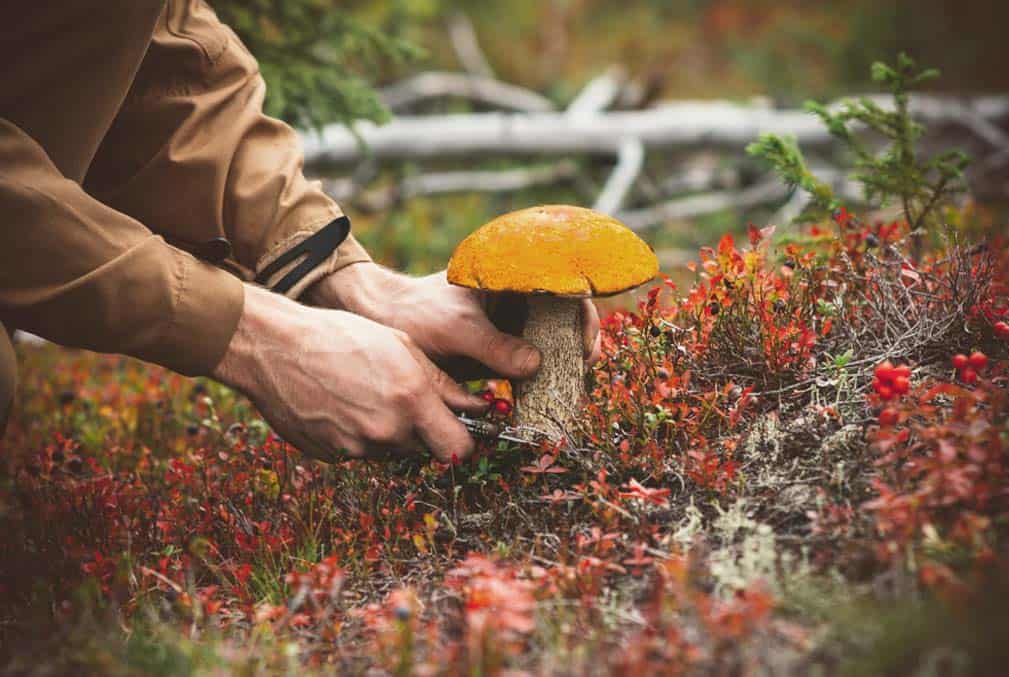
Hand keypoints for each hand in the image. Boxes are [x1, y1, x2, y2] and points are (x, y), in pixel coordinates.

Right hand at [213, 284, 486, 462]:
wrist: (275, 348)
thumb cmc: (342, 336)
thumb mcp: (402, 346)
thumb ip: (444, 383)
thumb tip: (478, 406)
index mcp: (412, 400)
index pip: (460, 448)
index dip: (463, 438)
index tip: (458, 425)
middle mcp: (387, 431)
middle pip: (426, 450)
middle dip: (424, 431)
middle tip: (404, 399)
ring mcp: (357, 448)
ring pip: (392, 451)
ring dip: (390, 432)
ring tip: (366, 394)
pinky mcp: (332, 456)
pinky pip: (360, 451)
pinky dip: (358, 435)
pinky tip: (342, 404)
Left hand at [306, 263, 601, 378]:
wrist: (382, 323)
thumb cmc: (416, 313)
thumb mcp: (456, 330)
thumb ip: (495, 347)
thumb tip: (535, 366)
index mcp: (513, 276)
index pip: (567, 287)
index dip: (584, 314)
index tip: (584, 344)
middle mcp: (518, 297)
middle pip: (567, 318)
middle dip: (578, 344)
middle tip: (580, 371)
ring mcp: (511, 323)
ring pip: (553, 342)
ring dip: (563, 364)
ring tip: (565, 388)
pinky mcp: (501, 348)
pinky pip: (532, 362)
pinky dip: (542, 378)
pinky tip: (543, 396)